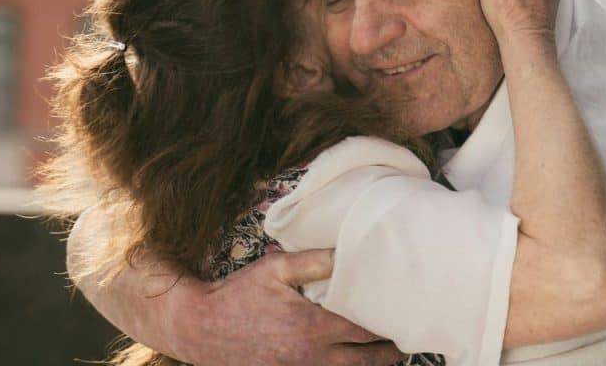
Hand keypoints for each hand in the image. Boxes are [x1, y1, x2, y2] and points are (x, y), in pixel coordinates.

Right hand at [157, 249, 401, 365]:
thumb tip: (348, 250)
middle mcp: (312, 356)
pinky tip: (351, 362)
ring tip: (388, 356)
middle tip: (405, 341)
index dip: (389, 325)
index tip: (404, 315)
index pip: (366, 330)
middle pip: (366, 361)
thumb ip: (313, 261)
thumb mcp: (275, 269)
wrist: (201, 328)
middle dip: (389, 353)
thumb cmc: (238, 294)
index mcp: (313, 327)